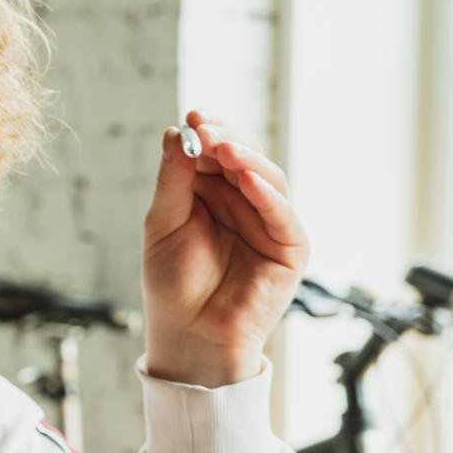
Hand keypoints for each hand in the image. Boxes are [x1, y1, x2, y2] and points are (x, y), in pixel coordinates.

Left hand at [140, 111, 309, 387]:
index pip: (218, 151)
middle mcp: (245, 201)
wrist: (188, 335)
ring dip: (248, 160)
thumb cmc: (173, 285)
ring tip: (225, 149)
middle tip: (207, 129)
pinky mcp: (289, 248)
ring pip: (269, 178)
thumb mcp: (163, 223)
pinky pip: (283, 215)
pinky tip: (249, 180)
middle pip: (246, 157)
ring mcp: (269, 222)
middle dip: (227, 141)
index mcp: (214, 192)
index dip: (210, 131)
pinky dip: (268, 195)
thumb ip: (173, 180)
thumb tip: (177, 132)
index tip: (194, 116)